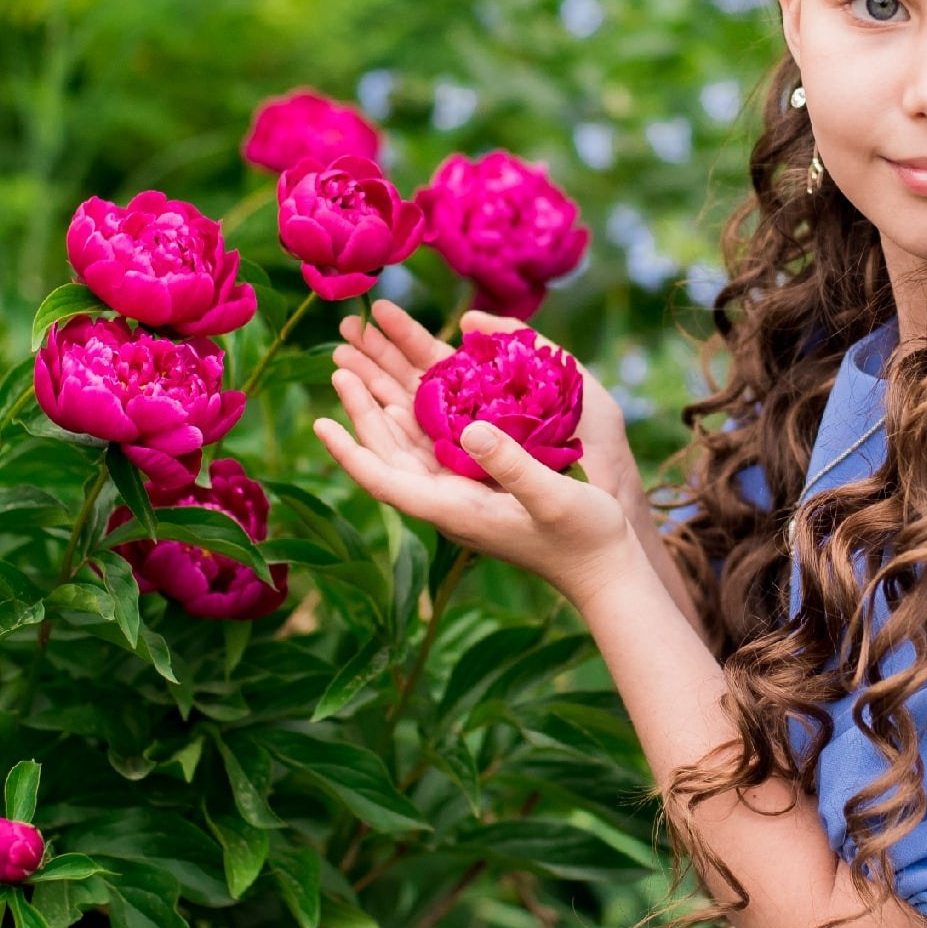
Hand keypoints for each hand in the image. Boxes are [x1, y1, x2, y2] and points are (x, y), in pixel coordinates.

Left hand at [314, 311, 643, 604]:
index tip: (321, 421)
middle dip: (362, 408)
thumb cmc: (583, 538)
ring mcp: (463, 493)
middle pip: (389, 452)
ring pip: (408, 445)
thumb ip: (512, 465)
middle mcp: (449, 501)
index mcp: (456, 508)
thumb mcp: (553, 497)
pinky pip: (435, 445)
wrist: (605, 567)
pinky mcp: (480, 486)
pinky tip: (410, 390)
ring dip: (384, 405)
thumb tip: (470, 428)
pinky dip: (417, 414)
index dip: (351, 450)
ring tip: (360, 364)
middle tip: (340, 360)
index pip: (386, 479)